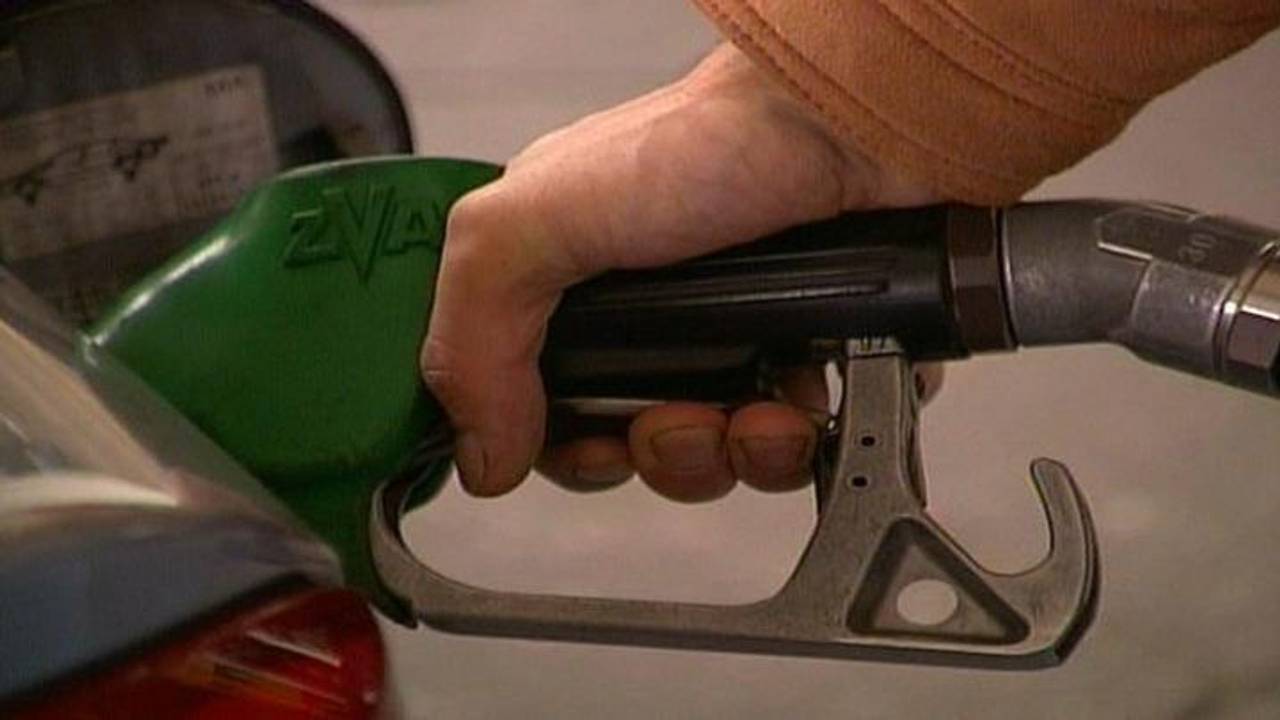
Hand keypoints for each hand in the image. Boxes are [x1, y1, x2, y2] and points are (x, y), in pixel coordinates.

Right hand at [421, 44, 939, 500]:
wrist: (850, 128)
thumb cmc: (709, 143)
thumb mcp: (541, 219)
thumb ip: (476, 333)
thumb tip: (478, 456)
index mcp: (567, 282)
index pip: (532, 401)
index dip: (553, 443)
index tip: (581, 446)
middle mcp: (645, 316)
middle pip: (622, 444)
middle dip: (651, 453)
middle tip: (677, 420)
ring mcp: (725, 340)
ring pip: (706, 459)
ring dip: (724, 455)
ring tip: (752, 410)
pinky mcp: (798, 359)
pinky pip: (785, 449)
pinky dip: (792, 441)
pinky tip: (799, 401)